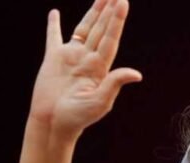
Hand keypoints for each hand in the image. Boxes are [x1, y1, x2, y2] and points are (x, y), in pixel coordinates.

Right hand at [29, 0, 141, 141]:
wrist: (53, 124)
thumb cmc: (77, 117)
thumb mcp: (100, 102)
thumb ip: (114, 84)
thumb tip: (136, 74)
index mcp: (99, 68)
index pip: (110, 39)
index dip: (116, 21)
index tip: (122, 2)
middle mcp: (87, 59)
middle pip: (101, 30)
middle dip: (109, 11)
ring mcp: (70, 58)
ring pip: (84, 29)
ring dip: (93, 13)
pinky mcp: (53, 60)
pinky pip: (54, 38)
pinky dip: (53, 25)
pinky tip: (55, 13)